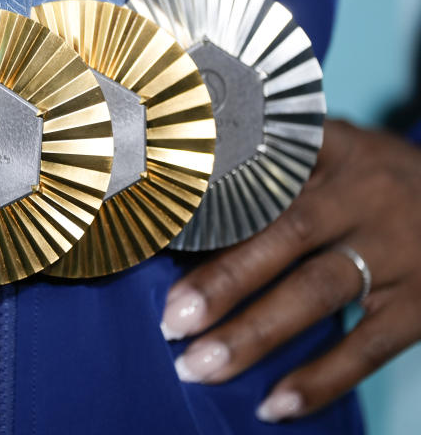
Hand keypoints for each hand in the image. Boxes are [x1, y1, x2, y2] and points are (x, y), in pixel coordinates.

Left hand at [161, 120, 420, 421]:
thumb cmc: (372, 180)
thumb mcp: (331, 152)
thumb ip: (269, 170)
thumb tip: (181, 218)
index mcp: (332, 150)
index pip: (265, 170)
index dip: (213, 198)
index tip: (160, 232)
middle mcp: (362, 196)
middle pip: (286, 235)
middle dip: (223, 280)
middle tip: (172, 320)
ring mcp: (395, 250)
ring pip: (317, 292)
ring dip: (254, 335)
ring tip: (199, 365)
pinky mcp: (419, 304)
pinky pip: (368, 346)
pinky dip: (320, 380)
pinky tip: (273, 404)